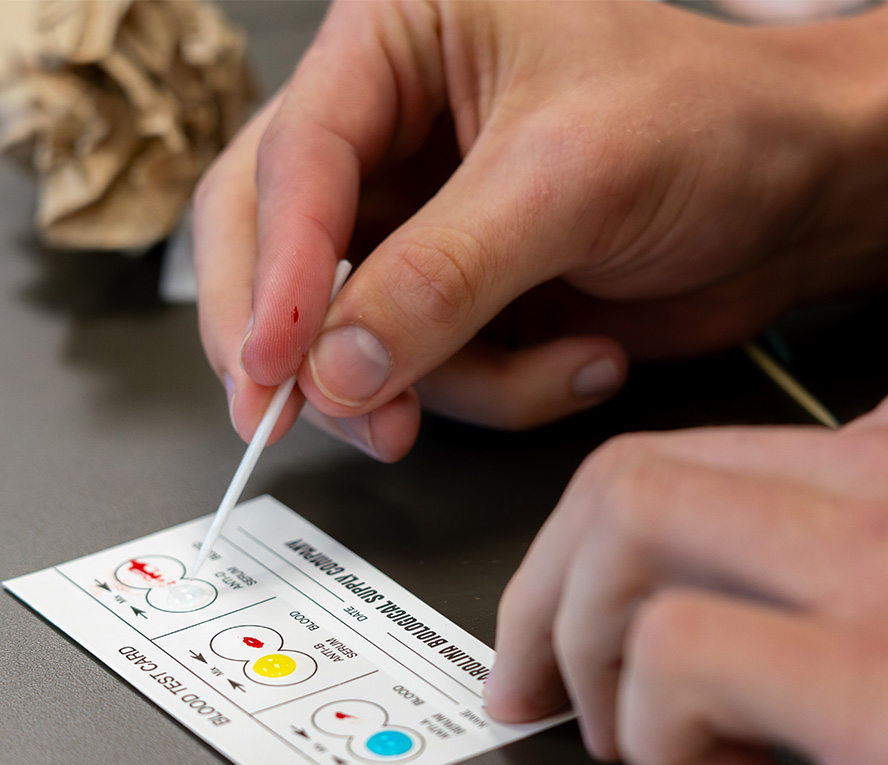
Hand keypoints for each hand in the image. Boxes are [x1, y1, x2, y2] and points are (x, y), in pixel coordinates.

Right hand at [194, 0, 887, 457]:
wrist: (798, 204)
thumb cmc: (712, 127)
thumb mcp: (565, 182)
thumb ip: (439, 278)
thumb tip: (333, 369)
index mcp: (397, 42)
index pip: (295, 158)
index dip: (275, 271)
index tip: (273, 363)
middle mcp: (391, 133)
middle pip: (274, 245)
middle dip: (295, 345)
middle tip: (292, 416)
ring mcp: (418, 227)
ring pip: (350, 333)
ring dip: (442, 381)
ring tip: (551, 365)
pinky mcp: (453, 301)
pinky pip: (426, 374)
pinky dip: (502, 390)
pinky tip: (582, 358)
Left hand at [486, 399, 887, 764]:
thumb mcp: (880, 590)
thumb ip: (795, 563)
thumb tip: (681, 600)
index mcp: (871, 466)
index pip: (665, 462)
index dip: (570, 551)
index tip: (546, 626)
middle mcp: (876, 480)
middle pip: (621, 482)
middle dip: (540, 601)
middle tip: (539, 692)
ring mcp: (877, 557)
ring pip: (629, 529)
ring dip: (588, 655)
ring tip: (634, 740)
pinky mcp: (873, 669)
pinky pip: (679, 652)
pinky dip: (661, 737)